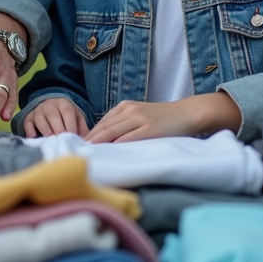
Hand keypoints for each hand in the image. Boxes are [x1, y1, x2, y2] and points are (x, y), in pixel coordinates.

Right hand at [22, 97, 87, 137]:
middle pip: (53, 115)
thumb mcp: (77, 117)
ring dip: (45, 130)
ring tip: (50, 141)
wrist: (52, 106)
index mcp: (64, 103)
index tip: (73, 137)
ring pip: (40, 118)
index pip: (67, 111)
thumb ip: (82, 128)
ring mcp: (38, 110)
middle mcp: (50, 104)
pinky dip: (29, 130)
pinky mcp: (29, 116)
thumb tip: (84, 140)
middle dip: (58, 129)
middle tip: (62, 141)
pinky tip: (33, 138)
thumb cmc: (67, 116)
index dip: (70, 124)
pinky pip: (27, 122)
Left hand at [84, 93, 239, 142]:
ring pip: (112, 133)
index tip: (77, 147)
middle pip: (103, 128)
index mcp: (125, 106)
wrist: (187, 113)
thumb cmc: (163, 118)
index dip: (89, 136)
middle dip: (88, 142)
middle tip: (75, 154)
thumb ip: (124, 124)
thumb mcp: (140, 115)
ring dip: (98, 145)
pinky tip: (108, 154)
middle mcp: (129, 110)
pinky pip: (128, 139)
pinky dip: (115, 147)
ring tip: (86, 156)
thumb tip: (105, 141)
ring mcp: (139, 119)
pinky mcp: (149, 129)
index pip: (101, 123)